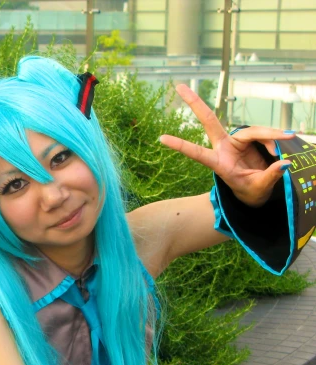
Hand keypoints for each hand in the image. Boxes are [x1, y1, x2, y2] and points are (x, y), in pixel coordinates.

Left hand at [159, 84, 293, 207]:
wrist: (255, 192)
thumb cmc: (250, 192)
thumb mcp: (258, 188)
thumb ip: (270, 176)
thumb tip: (284, 164)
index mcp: (218, 162)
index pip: (196, 153)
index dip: (181, 145)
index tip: (161, 139)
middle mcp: (223, 147)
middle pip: (208, 120)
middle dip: (194, 103)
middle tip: (179, 86)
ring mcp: (235, 141)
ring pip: (251, 130)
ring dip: (269, 135)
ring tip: (287, 140)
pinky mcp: (247, 138)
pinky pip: (262, 133)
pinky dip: (274, 137)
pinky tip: (284, 142)